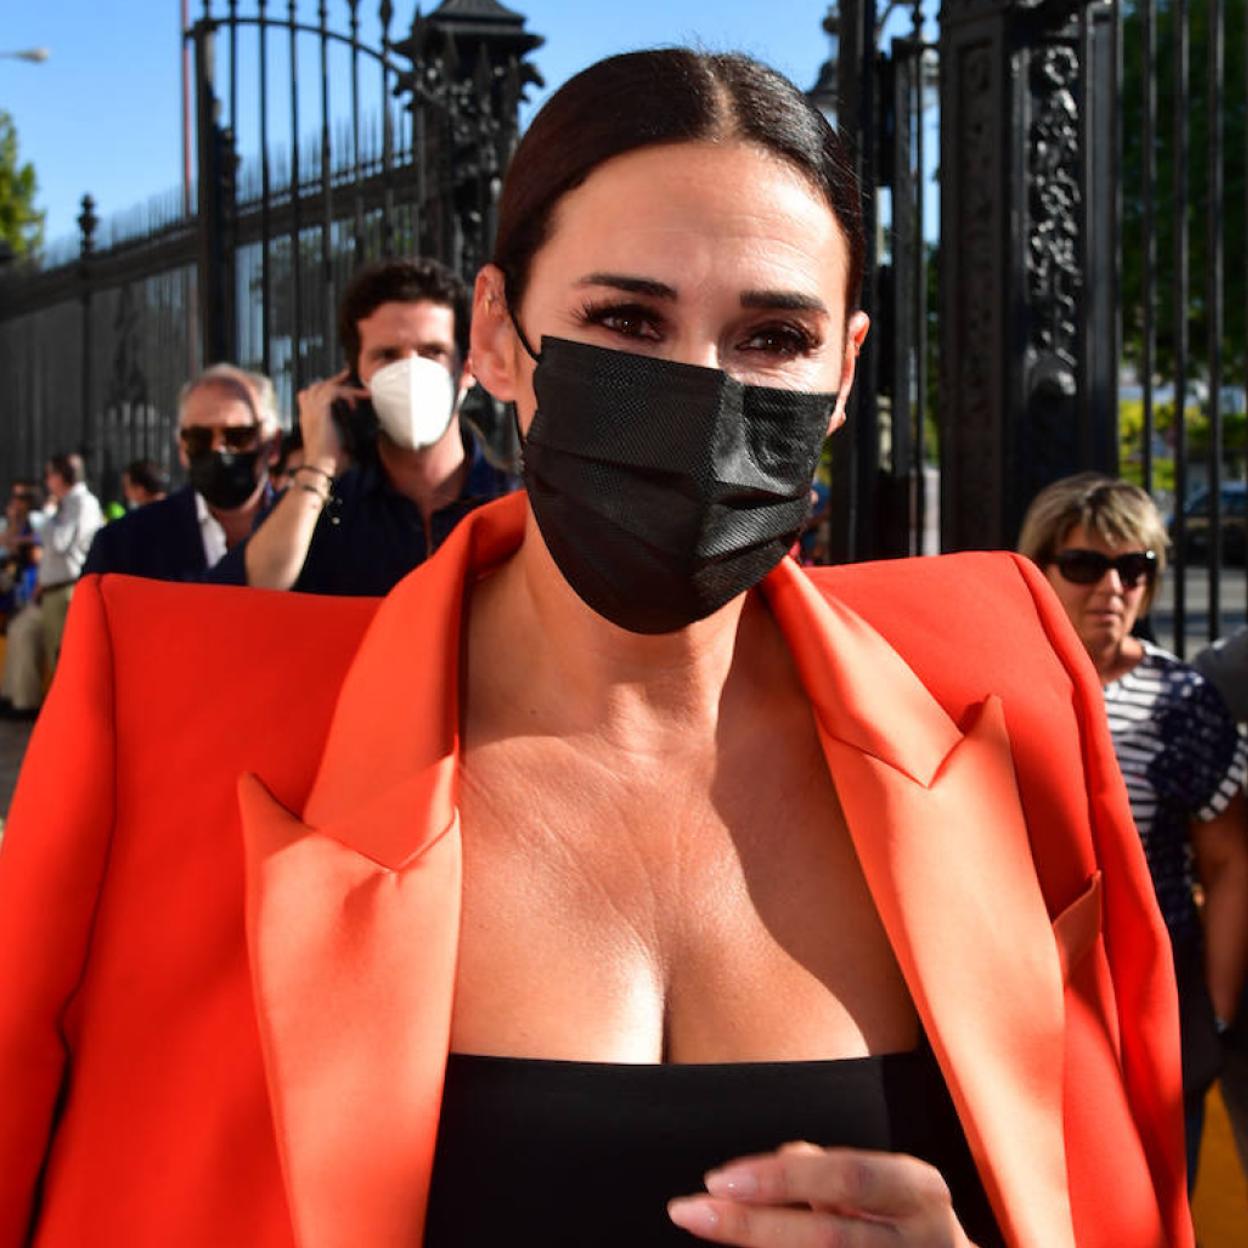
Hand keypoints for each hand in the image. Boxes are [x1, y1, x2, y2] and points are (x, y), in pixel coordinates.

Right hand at [296, 369, 368, 473]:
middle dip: (335, 380)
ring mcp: (311, 410)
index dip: (326, 387)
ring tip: (362, 391)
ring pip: (325, 386)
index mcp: (308, 417)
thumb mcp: (338, 443)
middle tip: (349, 375)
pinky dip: (345, 394)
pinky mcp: (318, 411)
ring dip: (345, 387)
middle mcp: (307, 411)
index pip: (311, 394)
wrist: (320, 467)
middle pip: (317, 386)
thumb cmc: (330, 461)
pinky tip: (354, 405)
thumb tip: (369, 433)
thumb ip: (346, 433)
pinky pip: (332, 392)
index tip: (342, 385)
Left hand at [668, 1142, 973, 1246]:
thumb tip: (779, 1161)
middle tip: (688, 1210)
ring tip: (707, 1230)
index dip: (781, 1180)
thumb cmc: (906, 1220)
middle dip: (753, 1227)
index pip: (844, 1175)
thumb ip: (829, 1170)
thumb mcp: (883, 1183)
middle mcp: (924, 1239)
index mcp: (918, 1190)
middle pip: (828, 1237)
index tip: (717, 1179)